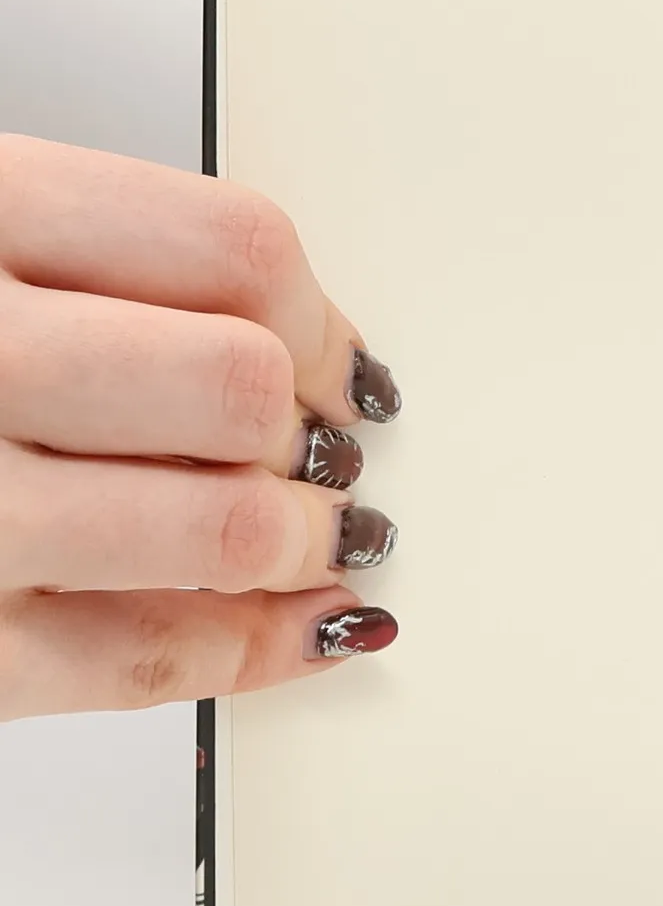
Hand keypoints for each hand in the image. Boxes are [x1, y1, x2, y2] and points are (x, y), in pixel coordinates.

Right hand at [0, 137, 400, 719]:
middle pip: (242, 386)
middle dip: (313, 429)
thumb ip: (90, 267)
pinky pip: (148, 660)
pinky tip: (310, 628)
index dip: (316, 311)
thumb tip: (302, 345)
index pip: (232, 245)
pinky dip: (264, 650)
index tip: (329, 351)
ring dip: (305, 538)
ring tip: (315, 534)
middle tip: (323, 446)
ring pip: (222, 526)